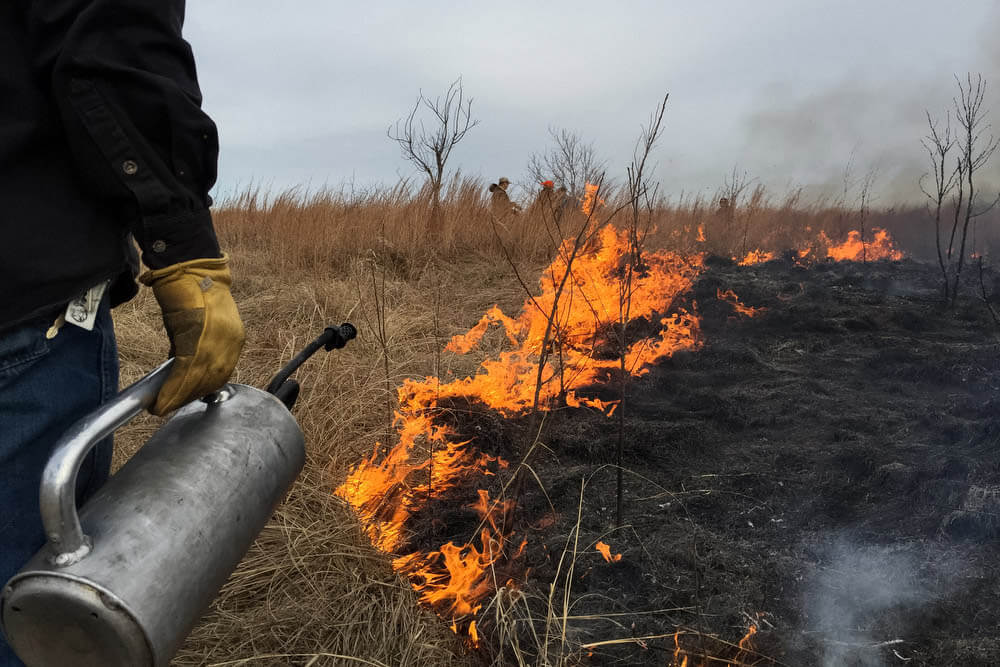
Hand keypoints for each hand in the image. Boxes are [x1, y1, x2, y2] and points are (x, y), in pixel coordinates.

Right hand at [139, 254, 244, 414]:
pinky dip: (171, 389)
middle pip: (210, 380)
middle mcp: (230, 342)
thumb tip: (179, 368)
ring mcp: (216, 340)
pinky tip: (160, 400)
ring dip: (178, 396)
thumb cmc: (190, 292)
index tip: (185, 399)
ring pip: (197, 380)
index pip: (220, 374)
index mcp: (233, 339)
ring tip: (161, 406)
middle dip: (188, 396)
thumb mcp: (198, 324)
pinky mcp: (197, 337)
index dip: (201, 390)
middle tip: (170, 406)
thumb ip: (194, 346)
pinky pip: (184, 372)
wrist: (189, 267)